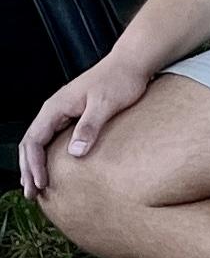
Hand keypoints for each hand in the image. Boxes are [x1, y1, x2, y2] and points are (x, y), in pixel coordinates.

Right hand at [20, 55, 150, 194]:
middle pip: (31, 144)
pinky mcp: (74, 116)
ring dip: (36, 165)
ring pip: (40, 143)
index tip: (41, 183)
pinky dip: (49, 156)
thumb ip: (89, 126)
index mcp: (55, 108)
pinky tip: (55, 169)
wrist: (132, 63)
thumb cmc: (120, 80)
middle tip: (32, 193)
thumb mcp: (105, 104)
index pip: (33, 141)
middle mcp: (54, 110)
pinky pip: (54, 140)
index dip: (34, 164)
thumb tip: (74, 152)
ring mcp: (63, 113)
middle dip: (29, 170)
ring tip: (37, 186)